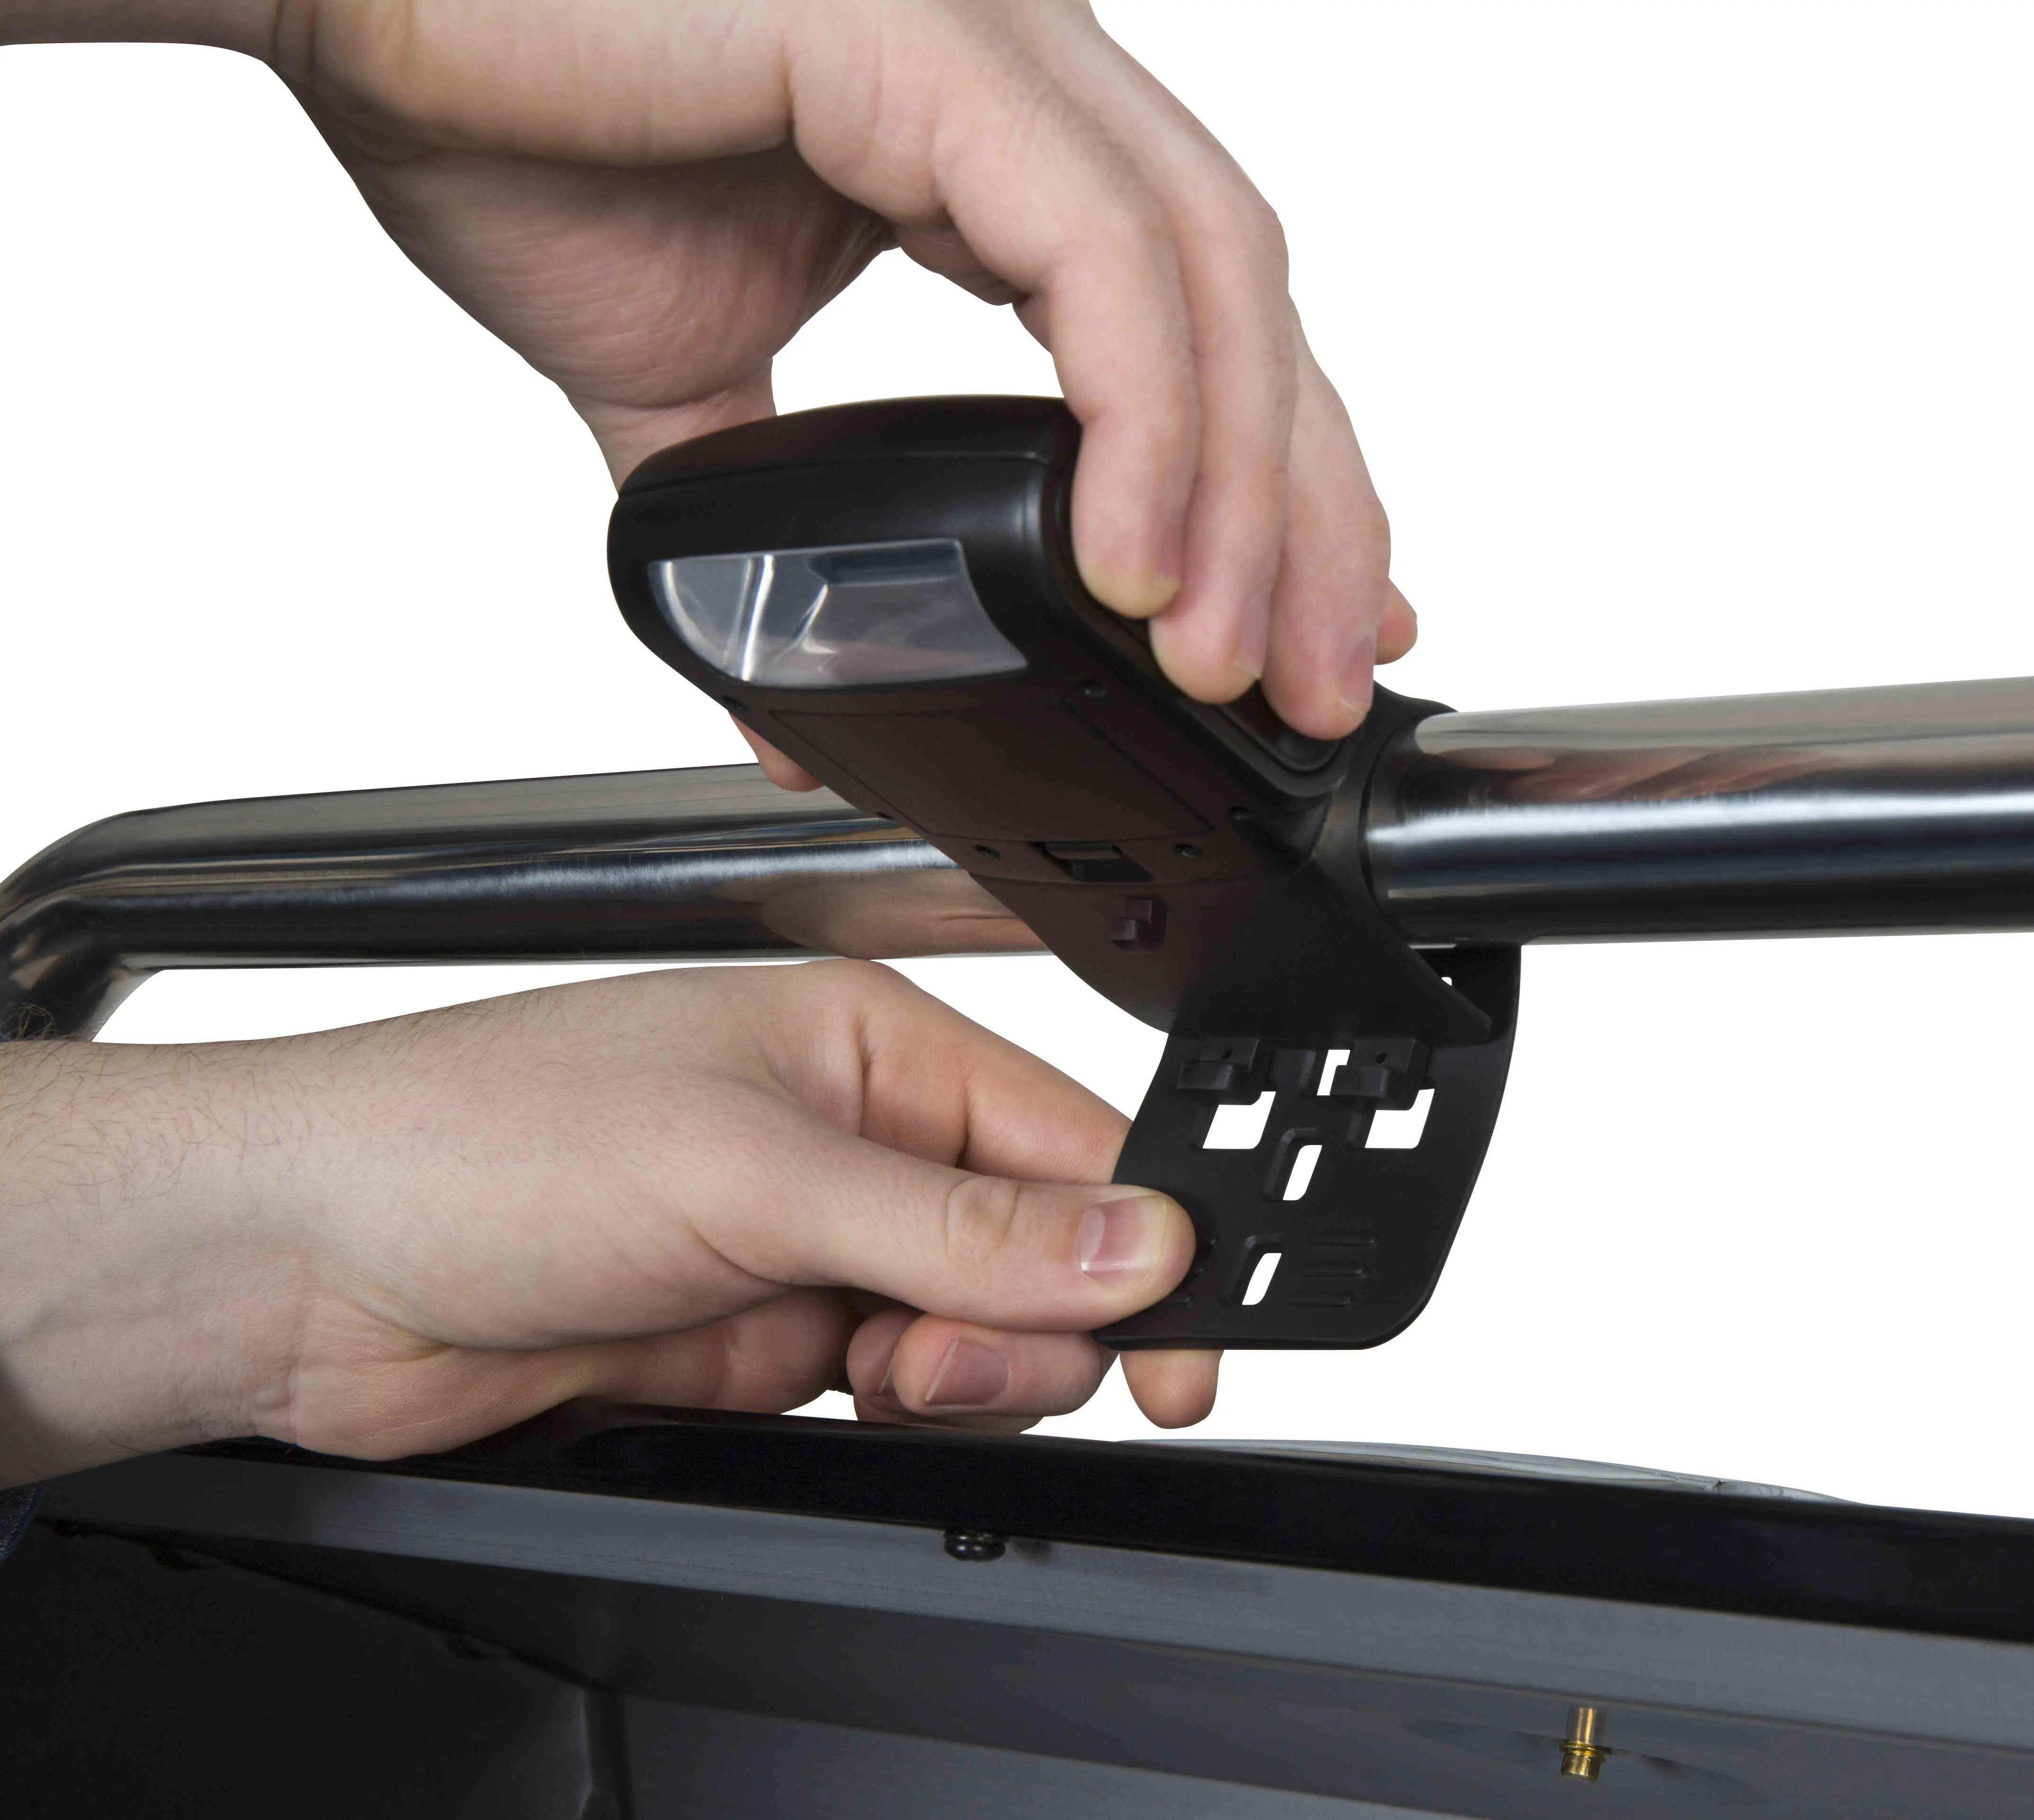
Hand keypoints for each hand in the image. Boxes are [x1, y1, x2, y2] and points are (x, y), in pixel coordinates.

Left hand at [0, 961, 1215, 1485]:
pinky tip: (828, 1401)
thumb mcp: (754, 1170)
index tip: (1189, 1338)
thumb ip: (961, 1225)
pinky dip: (884, 1419)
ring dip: (949, 1377)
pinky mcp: (755, 1345)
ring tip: (867, 1375)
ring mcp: (804, 1250)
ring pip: (970, 1341)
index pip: (1076, 1144)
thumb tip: (1136, 1243)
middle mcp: (853, 1143)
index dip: (1149, 1244)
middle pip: (1041, 1260)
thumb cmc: (483, 1140)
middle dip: (1026, 1327)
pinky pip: (885, 1398)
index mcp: (872, 1047)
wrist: (303, 1264)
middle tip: (940, 1360)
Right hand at [8, 0, 1417, 739]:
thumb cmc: (503, 113)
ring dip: (1243, 492)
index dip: (1277, 480)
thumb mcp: (674, 374)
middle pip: (1248, 306)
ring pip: (1208, 280)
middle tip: (1315, 682)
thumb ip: (763, 512)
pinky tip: (1135, 558)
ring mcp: (993, 38)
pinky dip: (1141, 416)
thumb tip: (784, 694)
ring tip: (1230, 659)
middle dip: (1306, 513)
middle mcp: (1027, 75)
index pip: (1198, 320)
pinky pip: (1095, 250)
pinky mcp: (924, 38)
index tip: (1302, 624)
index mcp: (994, 141)